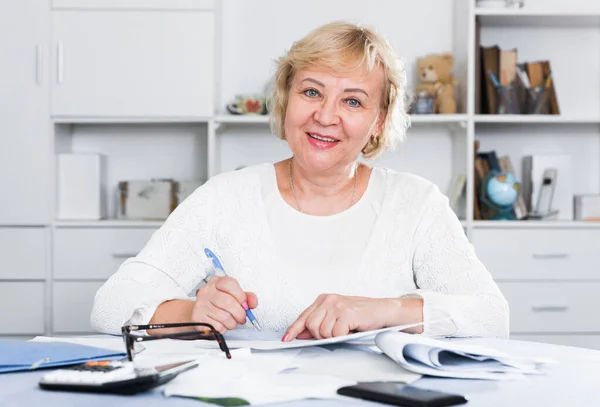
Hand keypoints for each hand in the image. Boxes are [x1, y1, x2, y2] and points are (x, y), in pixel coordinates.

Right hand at [191, 276, 257, 333]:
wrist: (201, 314)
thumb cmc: (218, 304)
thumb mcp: (233, 296)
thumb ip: (246, 297)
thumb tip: (253, 302)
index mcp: (216, 282)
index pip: (230, 283)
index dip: (241, 296)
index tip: (245, 304)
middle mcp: (207, 291)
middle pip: (228, 302)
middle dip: (240, 313)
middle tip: (241, 317)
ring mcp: (201, 304)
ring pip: (224, 316)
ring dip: (233, 323)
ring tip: (232, 322)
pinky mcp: (198, 318)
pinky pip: (217, 326)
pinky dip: (224, 329)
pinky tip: (222, 325)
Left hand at [282, 294, 400, 341]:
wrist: (384, 310)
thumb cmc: (363, 315)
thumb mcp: (337, 317)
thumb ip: (320, 323)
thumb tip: (302, 334)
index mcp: (324, 299)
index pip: (304, 316)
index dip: (294, 329)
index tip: (287, 338)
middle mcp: (328, 300)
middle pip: (311, 326)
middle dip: (321, 335)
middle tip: (336, 333)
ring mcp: (337, 305)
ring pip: (322, 332)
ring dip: (334, 336)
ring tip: (346, 330)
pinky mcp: (346, 313)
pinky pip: (335, 334)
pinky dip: (343, 337)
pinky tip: (351, 330)